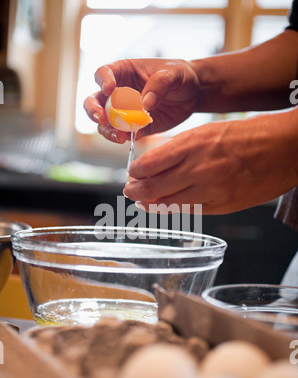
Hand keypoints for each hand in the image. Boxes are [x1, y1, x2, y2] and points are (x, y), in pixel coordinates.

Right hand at [83, 58, 199, 143]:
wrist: (193, 94)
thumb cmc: (180, 75)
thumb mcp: (173, 73)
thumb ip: (159, 84)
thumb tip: (145, 103)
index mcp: (124, 72)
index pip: (103, 73)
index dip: (102, 81)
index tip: (109, 89)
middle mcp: (119, 92)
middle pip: (95, 101)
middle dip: (93, 111)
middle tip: (102, 119)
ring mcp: (125, 112)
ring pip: (105, 122)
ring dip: (107, 130)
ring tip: (119, 136)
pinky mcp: (135, 127)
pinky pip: (123, 134)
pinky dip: (124, 138)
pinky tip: (131, 139)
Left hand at [123, 110, 297, 214]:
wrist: (285, 149)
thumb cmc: (249, 135)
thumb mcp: (209, 132)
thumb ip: (182, 148)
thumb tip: (156, 164)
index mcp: (194, 142)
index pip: (150, 162)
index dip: (136, 171)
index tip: (132, 173)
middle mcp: (199, 168)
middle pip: (154, 186)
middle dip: (136, 191)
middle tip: (129, 191)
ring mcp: (211, 190)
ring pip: (169, 203)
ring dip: (151, 203)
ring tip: (142, 202)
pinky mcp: (223, 206)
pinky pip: (190, 210)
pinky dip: (173, 210)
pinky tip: (165, 207)